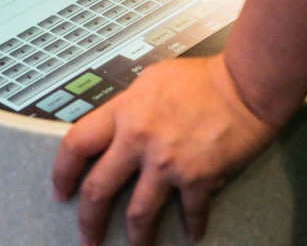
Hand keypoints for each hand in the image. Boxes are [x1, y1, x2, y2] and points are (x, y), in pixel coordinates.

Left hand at [52, 54, 276, 244]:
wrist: (244, 84)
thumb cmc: (202, 77)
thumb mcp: (152, 80)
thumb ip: (130, 105)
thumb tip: (119, 123)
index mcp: (124, 111)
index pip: (76, 144)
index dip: (62, 172)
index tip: (61, 190)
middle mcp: (138, 139)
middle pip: (98, 189)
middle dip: (88, 219)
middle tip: (87, 236)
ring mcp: (166, 162)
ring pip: (138, 213)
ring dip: (136, 237)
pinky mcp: (197, 178)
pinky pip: (190, 213)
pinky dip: (192, 226)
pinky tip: (192, 233)